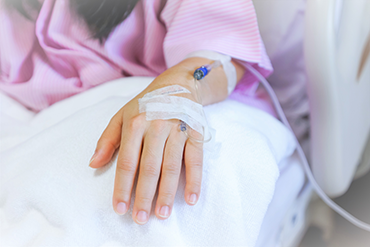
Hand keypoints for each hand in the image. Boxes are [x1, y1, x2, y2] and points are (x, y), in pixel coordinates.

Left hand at [89, 62, 204, 224]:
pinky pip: (195, 159)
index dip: (123, 187)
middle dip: (144, 196)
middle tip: (141, 218)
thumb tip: (93, 164)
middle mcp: (157, 126)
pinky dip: (195, 180)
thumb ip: (107, 140)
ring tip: (162, 214)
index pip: (127, 161)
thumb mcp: (122, 116)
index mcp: (136, 123)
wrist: (178, 85)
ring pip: (172, 166)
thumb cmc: (146, 105)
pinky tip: (190, 199)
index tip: (120, 208)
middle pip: (150, 167)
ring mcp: (178, 129)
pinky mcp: (195, 133)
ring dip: (167, 193)